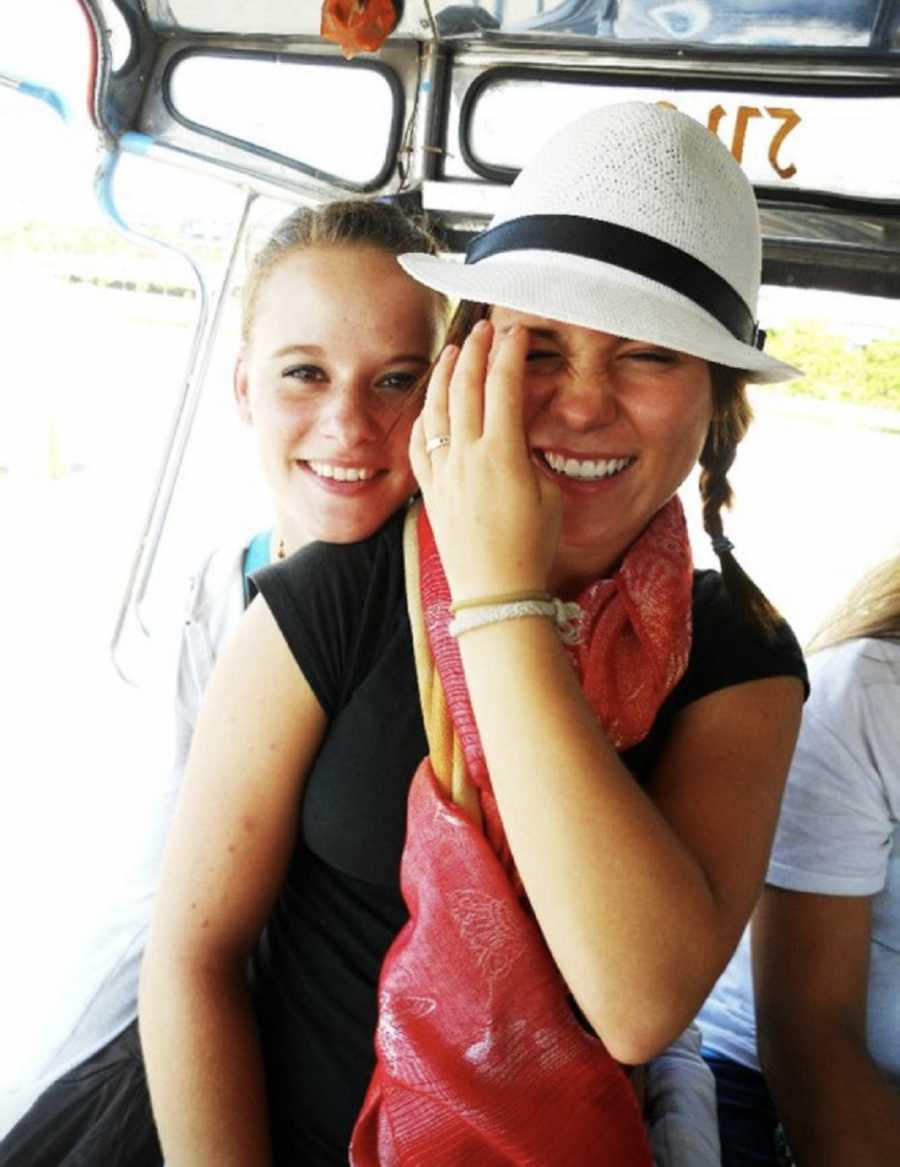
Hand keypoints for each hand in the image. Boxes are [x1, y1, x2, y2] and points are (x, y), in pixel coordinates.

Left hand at [410, 320, 561, 601]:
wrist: (495, 591)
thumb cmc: (531, 548)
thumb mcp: (548, 495)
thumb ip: (529, 457)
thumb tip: (514, 440)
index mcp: (502, 454)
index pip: (504, 386)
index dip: (510, 353)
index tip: (516, 331)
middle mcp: (467, 456)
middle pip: (466, 386)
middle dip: (476, 350)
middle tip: (486, 328)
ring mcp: (443, 472)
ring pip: (437, 407)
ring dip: (446, 373)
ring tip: (454, 350)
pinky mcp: (430, 490)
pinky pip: (419, 442)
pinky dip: (424, 415)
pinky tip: (430, 403)